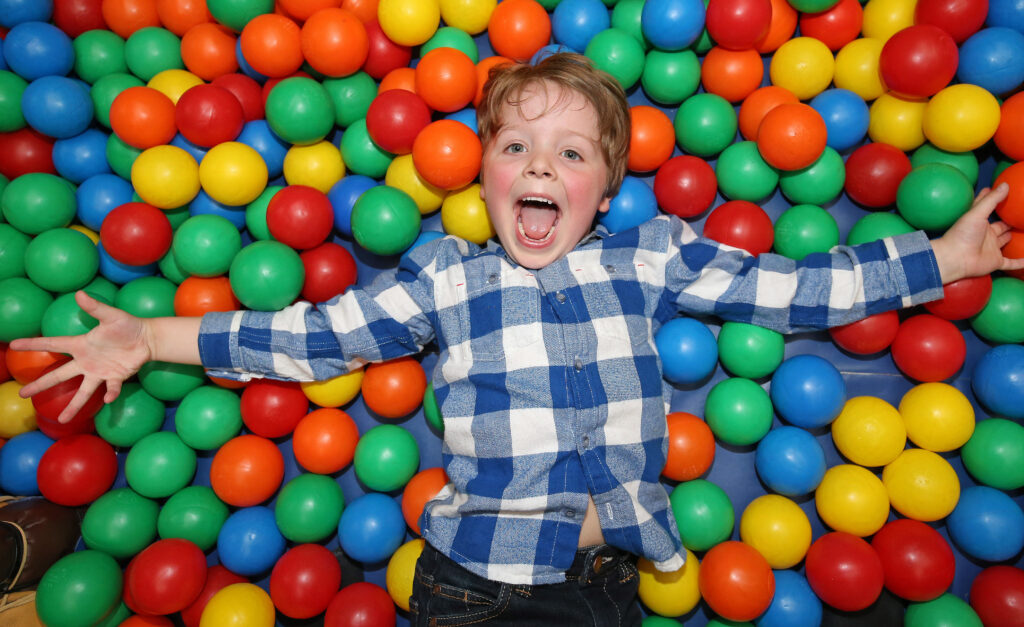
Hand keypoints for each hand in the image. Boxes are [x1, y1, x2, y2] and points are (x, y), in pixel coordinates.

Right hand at [9, 291, 153, 422]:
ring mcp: (99, 372)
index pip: (52, 343)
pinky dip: (111, 394)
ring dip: (73, 405)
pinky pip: (111, 388)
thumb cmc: (127, 325)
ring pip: (83, 392)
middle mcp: (86, 361)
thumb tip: (80, 294)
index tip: (13, 345)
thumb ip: (95, 307)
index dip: (33, 344)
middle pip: (59, 375)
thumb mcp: (111, 315)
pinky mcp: (115, 378)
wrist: (146, 338)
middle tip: (22, 394)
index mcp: (81, 345)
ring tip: (62, 420)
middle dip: (41, 385)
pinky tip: (109, 399)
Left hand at [932, 184, 1023, 283]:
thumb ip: (991, 200)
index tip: (1000, 191)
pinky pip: (1011, 263)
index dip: (993, 200)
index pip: (988, 209)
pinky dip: (1020, 263)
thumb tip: (1005, 185)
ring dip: (1013, 238)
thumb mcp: (977, 213)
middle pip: (1001, 226)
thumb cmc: (962, 234)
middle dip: (1008, 221)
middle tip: (1020, 214)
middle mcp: (986, 235)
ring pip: (1005, 242)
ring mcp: (991, 248)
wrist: (955, 258)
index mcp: (980, 222)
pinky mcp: (995, 262)